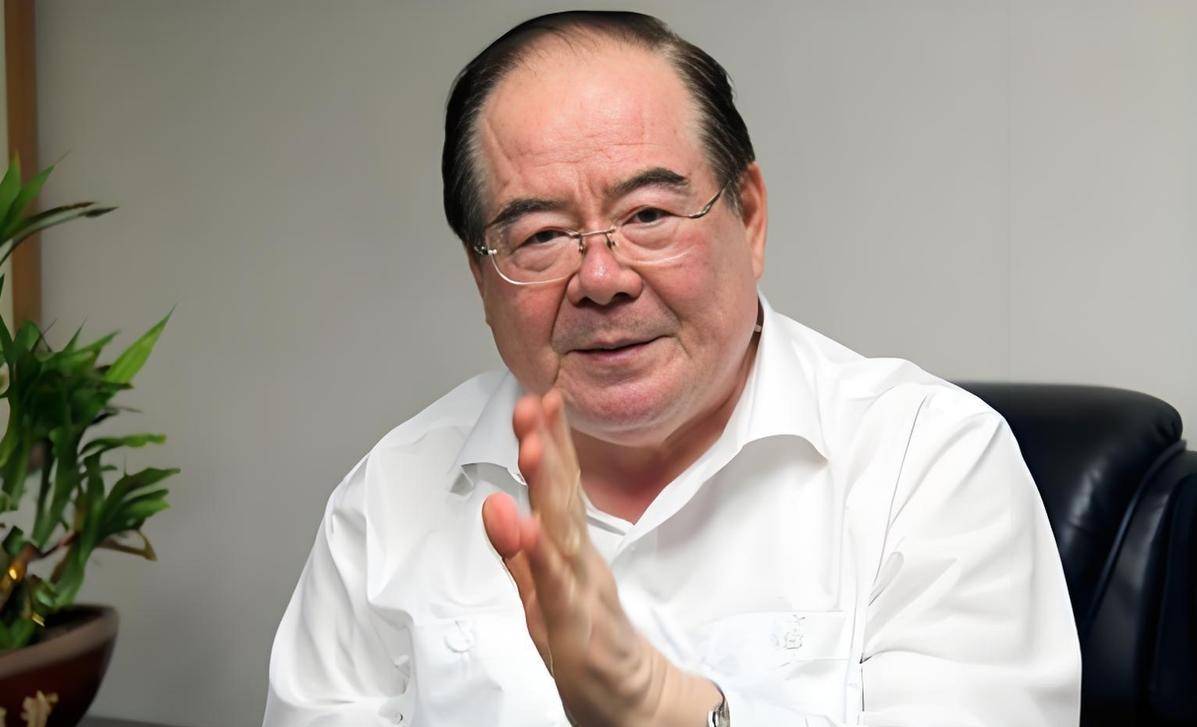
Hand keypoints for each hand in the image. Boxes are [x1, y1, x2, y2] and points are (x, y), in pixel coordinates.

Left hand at [481, 389, 720, 725]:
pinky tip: (528, 528)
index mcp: (570, 549)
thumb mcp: (544, 591)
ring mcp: (582, 593)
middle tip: (533, 404)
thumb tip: (495, 502)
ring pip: (564, 532)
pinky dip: (542, 559)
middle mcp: (578, 562)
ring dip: (547, 487)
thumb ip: (519, 549)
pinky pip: (558, 590)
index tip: (540, 396)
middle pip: (563, 497)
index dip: (552, 440)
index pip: (561, 485)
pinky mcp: (580, 630)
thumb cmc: (588, 644)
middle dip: (548, 448)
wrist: (630, 705)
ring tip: (530, 446)